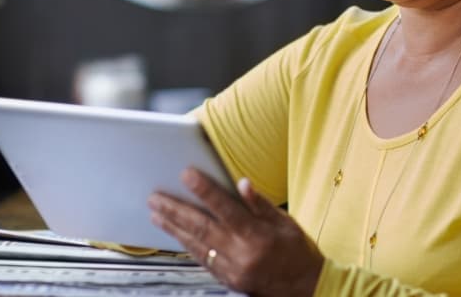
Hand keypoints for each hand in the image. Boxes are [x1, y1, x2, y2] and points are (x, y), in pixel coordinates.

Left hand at [148, 168, 323, 296]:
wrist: (304, 287)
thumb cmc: (297, 251)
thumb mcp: (285, 222)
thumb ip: (260, 203)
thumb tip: (242, 183)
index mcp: (257, 235)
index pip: (225, 208)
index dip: (204, 190)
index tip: (186, 175)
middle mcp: (240, 253)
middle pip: (202, 227)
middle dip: (176, 210)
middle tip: (156, 197)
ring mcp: (231, 269)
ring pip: (196, 244)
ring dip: (174, 228)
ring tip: (156, 214)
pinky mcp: (227, 279)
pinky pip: (201, 259)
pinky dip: (186, 245)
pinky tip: (174, 235)